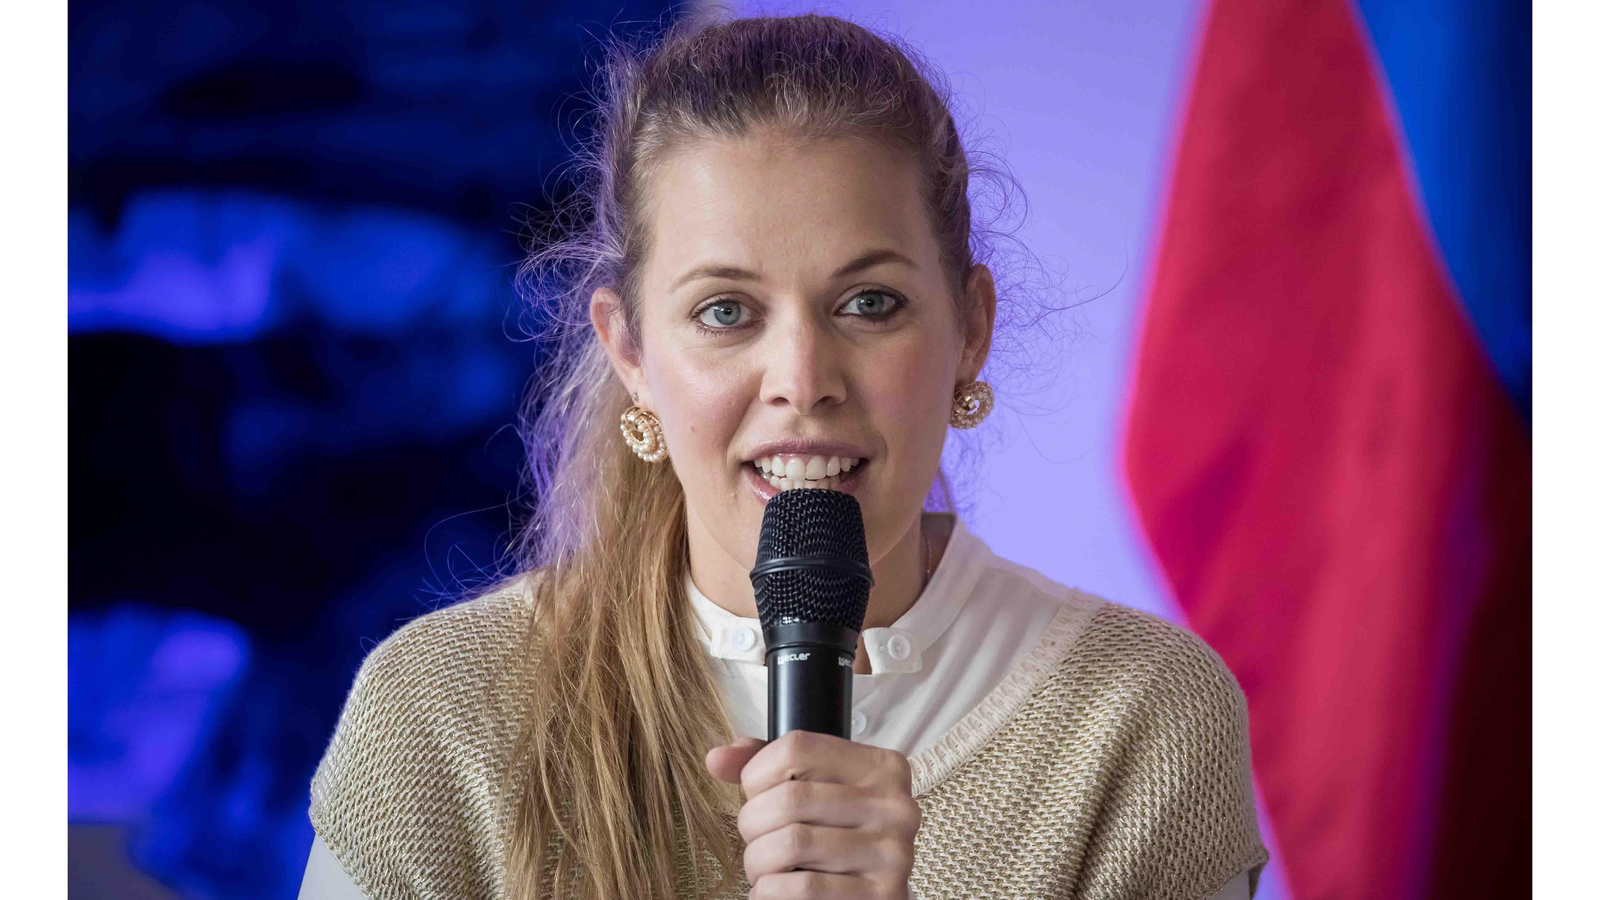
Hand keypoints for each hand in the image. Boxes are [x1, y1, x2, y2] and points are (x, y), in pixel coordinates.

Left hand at [705, 732, 921, 899]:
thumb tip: (717, 759)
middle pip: (790, 799)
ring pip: (792, 844)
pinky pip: (804, 888)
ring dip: (758, 862)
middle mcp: (894, 806)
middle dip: (752, 824)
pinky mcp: (883, 896)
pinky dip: (771, 891)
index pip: (796, 747)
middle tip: (755, 839)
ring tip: (763, 869)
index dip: (757, 774)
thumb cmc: (840, 840)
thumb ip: (768, 766)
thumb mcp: (814, 791)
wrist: (875, 898)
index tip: (756, 795)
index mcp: (879, 768)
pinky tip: (772, 890)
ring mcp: (892, 854)